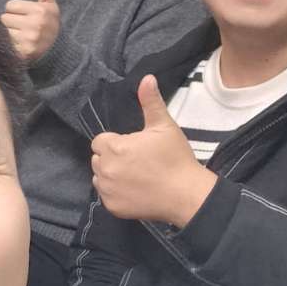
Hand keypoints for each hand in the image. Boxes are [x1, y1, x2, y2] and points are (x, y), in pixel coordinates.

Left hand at [0, 0, 58, 61]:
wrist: (57, 51)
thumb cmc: (49, 24)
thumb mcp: (49, 6)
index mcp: (40, 11)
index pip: (10, 5)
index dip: (16, 10)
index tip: (26, 16)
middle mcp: (35, 25)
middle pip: (4, 18)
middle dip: (11, 22)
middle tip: (23, 28)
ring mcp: (29, 39)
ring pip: (3, 30)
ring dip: (9, 34)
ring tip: (21, 36)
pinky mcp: (23, 52)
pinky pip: (5, 43)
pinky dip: (9, 44)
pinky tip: (19, 45)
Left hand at [90, 75, 216, 227]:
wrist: (187, 195)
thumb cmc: (175, 158)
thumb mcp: (164, 127)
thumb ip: (150, 102)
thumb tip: (146, 78)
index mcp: (113, 147)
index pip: (100, 141)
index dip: (116, 143)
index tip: (135, 148)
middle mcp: (104, 169)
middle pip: (98, 158)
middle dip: (112, 158)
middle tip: (137, 162)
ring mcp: (107, 190)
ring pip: (100, 177)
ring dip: (111, 175)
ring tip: (136, 176)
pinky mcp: (112, 207)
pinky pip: (106, 196)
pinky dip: (116, 194)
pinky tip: (135, 191)